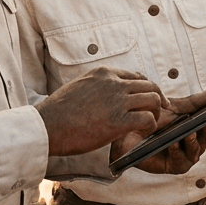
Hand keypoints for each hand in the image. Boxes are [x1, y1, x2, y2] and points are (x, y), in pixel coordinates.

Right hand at [37, 67, 164, 155]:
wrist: (47, 126)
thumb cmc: (59, 111)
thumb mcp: (80, 85)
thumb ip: (99, 85)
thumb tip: (112, 93)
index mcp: (104, 73)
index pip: (137, 76)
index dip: (148, 88)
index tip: (151, 98)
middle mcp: (113, 83)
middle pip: (149, 86)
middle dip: (157, 98)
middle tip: (158, 110)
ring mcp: (117, 101)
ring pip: (153, 100)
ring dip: (155, 112)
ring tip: (149, 123)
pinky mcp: (118, 121)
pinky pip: (147, 119)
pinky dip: (150, 126)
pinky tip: (143, 132)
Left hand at [110, 89, 205, 174]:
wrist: (130, 131)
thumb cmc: (153, 120)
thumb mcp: (175, 108)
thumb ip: (195, 102)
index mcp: (198, 128)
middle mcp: (195, 143)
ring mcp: (185, 155)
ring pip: (196, 151)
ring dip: (194, 141)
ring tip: (190, 132)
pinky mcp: (173, 166)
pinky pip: (180, 160)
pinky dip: (177, 151)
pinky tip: (173, 143)